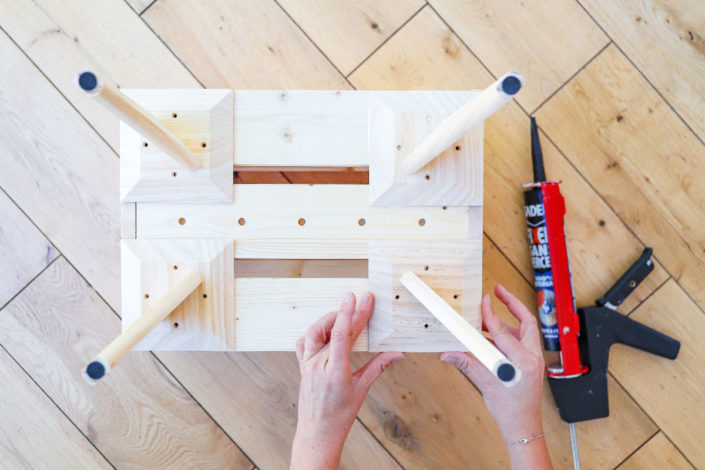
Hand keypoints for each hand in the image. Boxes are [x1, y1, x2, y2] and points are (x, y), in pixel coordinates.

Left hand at [291, 292, 404, 469]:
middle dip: (347, 311)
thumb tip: (397, 353)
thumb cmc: (340, 416)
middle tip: (360, 299)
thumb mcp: (362, 390)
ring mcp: (307, 364)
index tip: (361, 298)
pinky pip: (303, 342)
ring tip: (343, 314)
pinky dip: (314, 331)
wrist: (317, 433)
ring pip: (313, 331)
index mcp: (335, 371)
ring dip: (328, 319)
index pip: (344, 334)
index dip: (352, 313)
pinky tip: (325, 329)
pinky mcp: (301, 366)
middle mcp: (318, 365)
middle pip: (332, 329)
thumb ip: (378, 367)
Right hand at [441, 285, 550, 468]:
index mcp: (523, 363)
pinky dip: (506, 335)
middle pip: (526, 321)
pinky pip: (520, 341)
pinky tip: (490, 336)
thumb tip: (448, 353)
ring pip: (524, 330)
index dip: (491, 315)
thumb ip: (467, 364)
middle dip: (513, 304)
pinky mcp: (531, 363)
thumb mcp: (486, 384)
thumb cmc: (509, 410)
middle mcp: (533, 358)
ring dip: (507, 320)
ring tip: (488, 316)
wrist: (523, 427)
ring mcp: (534, 360)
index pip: (503, 332)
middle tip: (499, 290)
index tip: (484, 300)